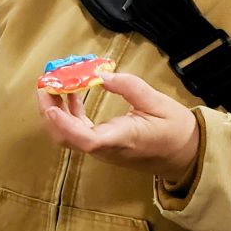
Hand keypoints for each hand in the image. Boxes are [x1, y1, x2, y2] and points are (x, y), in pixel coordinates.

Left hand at [37, 69, 199, 183]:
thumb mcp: (157, 102)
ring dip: (55, 111)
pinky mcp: (102, 146)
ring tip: (51, 85)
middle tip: (44, 84)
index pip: (88, 140)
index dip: (66, 125)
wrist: (186, 154)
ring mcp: (102, 150)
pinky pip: (77, 132)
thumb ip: (129, 87)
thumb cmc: (175, 129)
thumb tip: (101, 76)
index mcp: (123, 139)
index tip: (52, 108)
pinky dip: (68, 114)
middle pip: (67, 137)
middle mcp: (107, 148)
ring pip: (68, 136)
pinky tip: (70, 95)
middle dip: (49, 111)